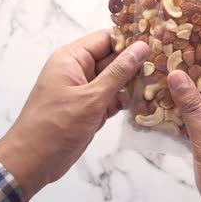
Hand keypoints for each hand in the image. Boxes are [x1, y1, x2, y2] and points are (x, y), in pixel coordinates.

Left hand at [0, 30, 149, 198]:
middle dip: (136, 64)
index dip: (130, 40)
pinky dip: (125, 102)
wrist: (33, 162)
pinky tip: (147, 103)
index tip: (159, 42)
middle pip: (113, 59)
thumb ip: (119, 72)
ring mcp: (84, 91)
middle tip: (167, 65)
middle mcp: (78, 71)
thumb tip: (142, 47)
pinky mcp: (89, 109)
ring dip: (133, 85)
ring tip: (162, 84)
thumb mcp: (92, 97)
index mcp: (72, 59)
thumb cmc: (56, 125)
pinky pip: (111, 99)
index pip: (106, 39)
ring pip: (115, 80)